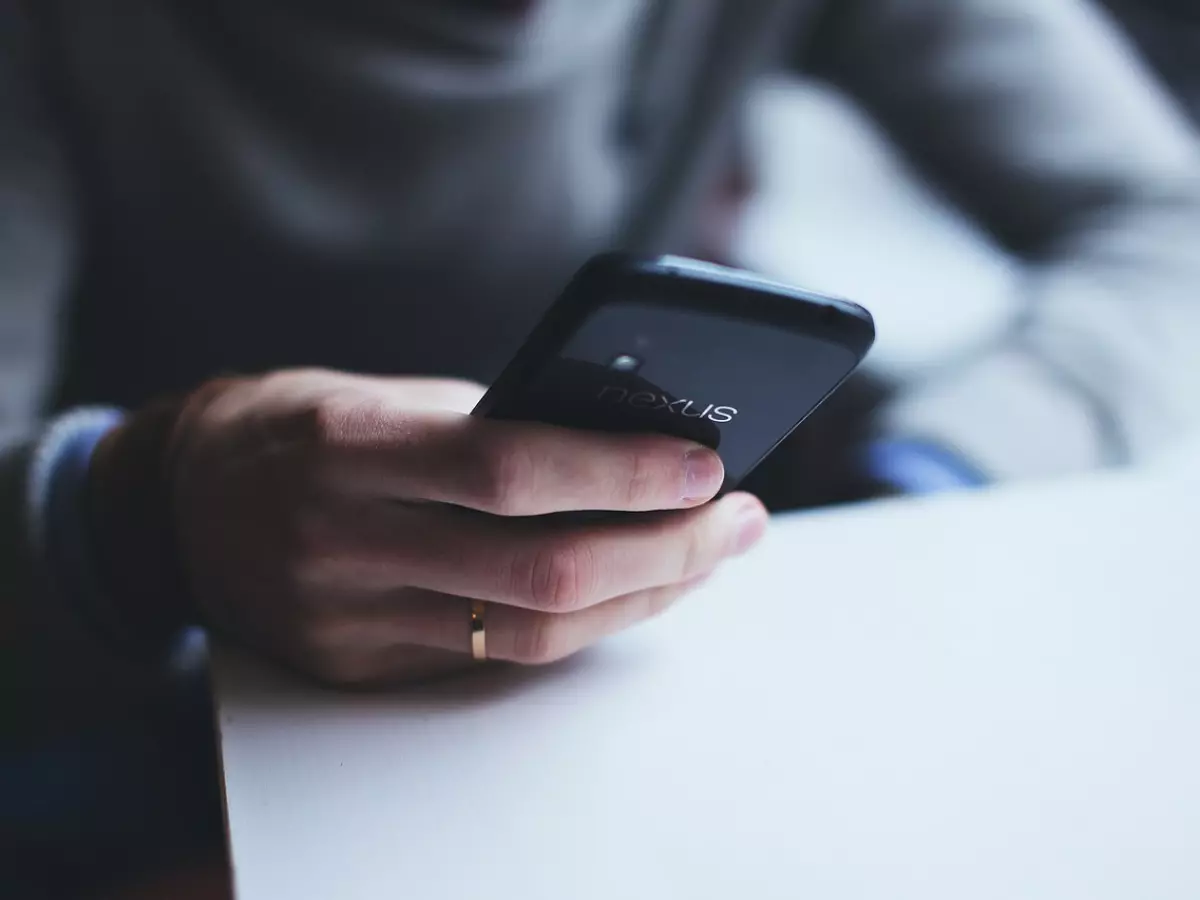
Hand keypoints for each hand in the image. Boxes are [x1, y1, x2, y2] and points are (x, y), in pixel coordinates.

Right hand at [101, 370, 767, 685]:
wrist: (184, 502)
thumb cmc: (301, 426)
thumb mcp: (382, 396)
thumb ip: (492, 424)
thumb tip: (626, 444)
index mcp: (348, 448)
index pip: (509, 468)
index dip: (621, 470)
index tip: (707, 465)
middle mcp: (343, 542)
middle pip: (541, 571)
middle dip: (667, 550)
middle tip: (741, 520)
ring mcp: (348, 618)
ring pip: (532, 632)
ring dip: (644, 596)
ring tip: (708, 555)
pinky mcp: (358, 665)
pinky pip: (497, 658)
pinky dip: (583, 625)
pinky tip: (636, 590)